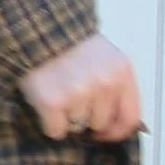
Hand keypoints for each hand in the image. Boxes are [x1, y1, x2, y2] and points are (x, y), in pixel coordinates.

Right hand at [17, 31, 141, 141]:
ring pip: (77, 127)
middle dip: (86, 117)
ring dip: (66, 117)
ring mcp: (79, 93)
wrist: (35, 30)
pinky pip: (56, 130)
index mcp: (121, 72)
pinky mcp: (53, 102)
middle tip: (71, 98)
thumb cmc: (69, 45)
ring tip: (58, 93)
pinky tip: (45, 102)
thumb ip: (115, 86)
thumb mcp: (104, 58)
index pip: (129, 118)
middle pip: (100, 124)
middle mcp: (105, 83)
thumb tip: (116, 125)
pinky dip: (49, 122)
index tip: (103, 134)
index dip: (116, 132)